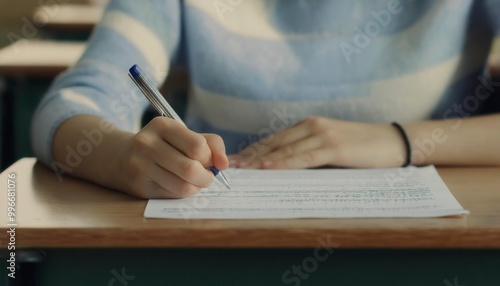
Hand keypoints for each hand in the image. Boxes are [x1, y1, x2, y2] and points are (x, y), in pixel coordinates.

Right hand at [115, 117, 227, 198]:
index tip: (209, 160)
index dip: (210, 157)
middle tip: (207, 176)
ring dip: (197, 187)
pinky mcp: (140, 186)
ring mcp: (141, 166)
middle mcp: (148, 144)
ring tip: (195, 181)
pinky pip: (173, 195)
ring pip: (183, 186)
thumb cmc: (163, 145)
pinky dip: (184, 192)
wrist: (121, 157)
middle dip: (206, 177)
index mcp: (162, 126)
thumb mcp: (184, 135)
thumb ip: (211, 144)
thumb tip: (224, 164)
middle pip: (190, 169)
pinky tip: (180, 184)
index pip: (197, 146)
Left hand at [229, 117, 405, 168]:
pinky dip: (284, 162)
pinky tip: (269, 167)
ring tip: (241, 169)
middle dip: (250, 155)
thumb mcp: (331, 147)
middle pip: (274, 143)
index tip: (235, 160)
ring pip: (285, 149)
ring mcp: (322, 135)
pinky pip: (304, 157)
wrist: (394, 141)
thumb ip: (309, 153)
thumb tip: (285, 169)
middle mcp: (312, 126)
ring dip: (260, 160)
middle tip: (229, 166)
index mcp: (308, 125)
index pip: (274, 139)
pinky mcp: (334, 147)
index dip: (253, 150)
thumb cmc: (362, 148)